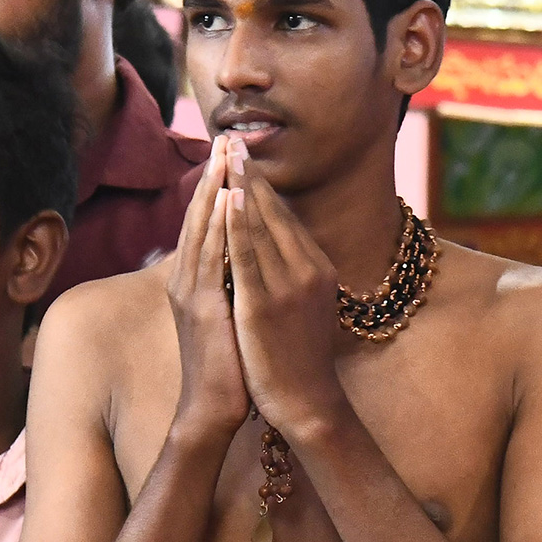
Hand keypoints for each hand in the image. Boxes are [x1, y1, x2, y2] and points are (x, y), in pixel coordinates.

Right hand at [165, 135, 248, 438]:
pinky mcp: (203, 307)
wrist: (213, 409)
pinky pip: (212, 256)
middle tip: (225, 137)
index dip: (214, 184)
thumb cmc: (225, 361)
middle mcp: (185, 278)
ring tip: (225, 153)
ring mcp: (191, 291)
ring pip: (202, 228)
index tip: (228, 152)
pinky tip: (229, 197)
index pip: (204, 219)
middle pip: (198, 214)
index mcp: (192, 277)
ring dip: (214, 188)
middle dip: (212, 175)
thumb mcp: (224, 310)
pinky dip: (220, 224)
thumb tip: (237, 254)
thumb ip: (224, 280)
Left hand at [224, 142, 345, 433]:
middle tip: (231, 138)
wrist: (307, 403)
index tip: (242, 154)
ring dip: (241, 185)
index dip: (259, 183)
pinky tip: (228, 197)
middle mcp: (306, 268)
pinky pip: (248, 255)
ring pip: (260, 225)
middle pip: (272, 211)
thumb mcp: (304, 304)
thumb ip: (292, 272)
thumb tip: (273, 245)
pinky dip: (238, 223)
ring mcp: (288, 285)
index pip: (282, 215)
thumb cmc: (299, 358)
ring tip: (226, 153)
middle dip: (249, 173)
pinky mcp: (266, 304)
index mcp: (315, 266)